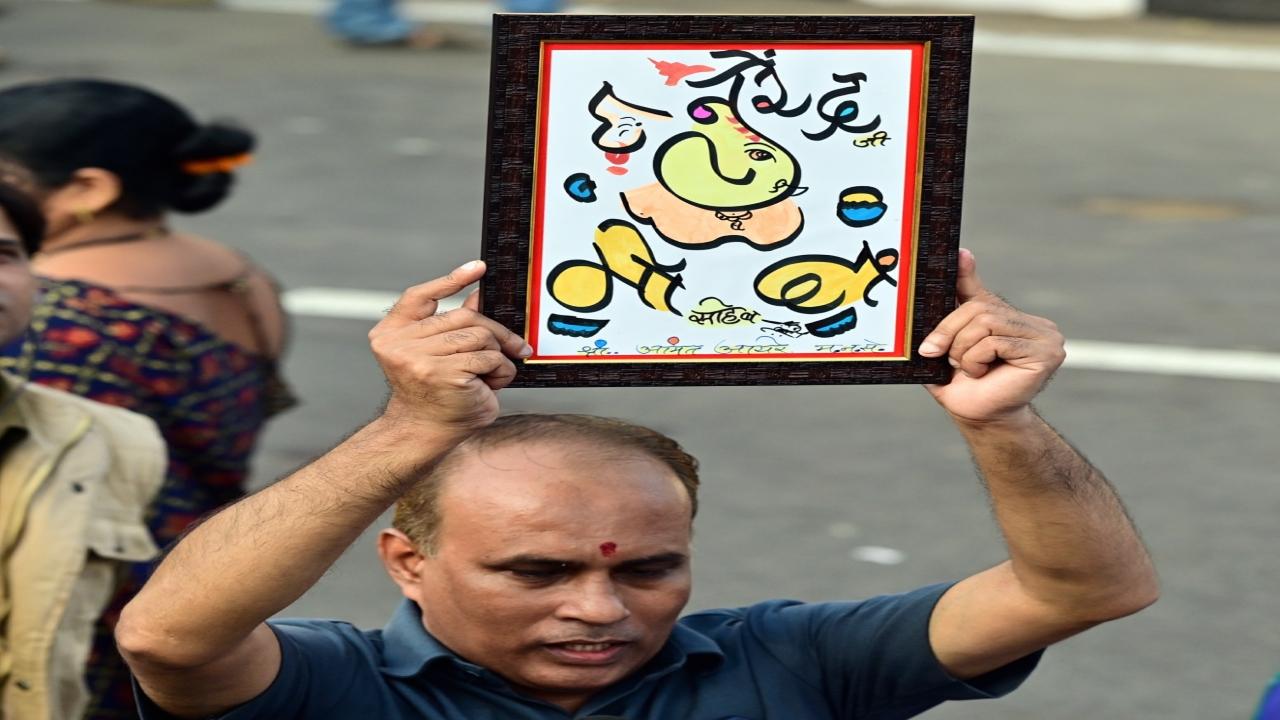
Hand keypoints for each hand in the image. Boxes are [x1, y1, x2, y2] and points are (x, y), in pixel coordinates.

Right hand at [367, 261, 530, 437]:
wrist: (424, 432)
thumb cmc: (436, 394)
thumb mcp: (441, 354)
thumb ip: (455, 326)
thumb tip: (479, 295)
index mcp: (390, 333)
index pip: (419, 296)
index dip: (451, 280)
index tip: (479, 268)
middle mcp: (399, 344)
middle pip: (463, 316)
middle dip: (496, 332)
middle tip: (517, 347)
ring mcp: (418, 358)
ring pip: (479, 336)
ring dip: (497, 355)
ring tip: (492, 375)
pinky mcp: (443, 373)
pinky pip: (488, 358)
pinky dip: (500, 371)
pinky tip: (491, 385)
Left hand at [919, 249, 1064, 424]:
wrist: (979, 419)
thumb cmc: (964, 384)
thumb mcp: (952, 339)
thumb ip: (959, 302)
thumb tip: (963, 253)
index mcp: (1015, 319)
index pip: (982, 296)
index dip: (965, 278)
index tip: (958, 252)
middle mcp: (1036, 324)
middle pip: (980, 309)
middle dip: (949, 331)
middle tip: (935, 353)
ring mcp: (1046, 337)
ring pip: (985, 323)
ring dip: (962, 349)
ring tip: (965, 368)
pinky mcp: (1046, 353)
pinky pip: (995, 341)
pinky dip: (975, 359)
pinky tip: (982, 373)